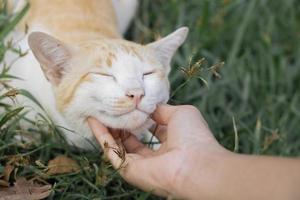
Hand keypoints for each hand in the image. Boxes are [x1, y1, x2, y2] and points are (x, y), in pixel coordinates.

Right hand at [87, 104, 229, 197]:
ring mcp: (140, 164)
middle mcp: (154, 155)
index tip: (126, 104)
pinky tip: (94, 121)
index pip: (148, 129)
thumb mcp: (180, 114)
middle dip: (119, 123)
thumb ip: (162, 110)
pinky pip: (111, 151)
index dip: (137, 117)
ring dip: (106, 128)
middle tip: (107, 107)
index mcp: (169, 142)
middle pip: (130, 139)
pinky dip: (101, 136)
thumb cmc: (193, 136)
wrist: (195, 163)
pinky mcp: (129, 170)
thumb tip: (148, 105)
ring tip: (96, 111)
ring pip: (118, 145)